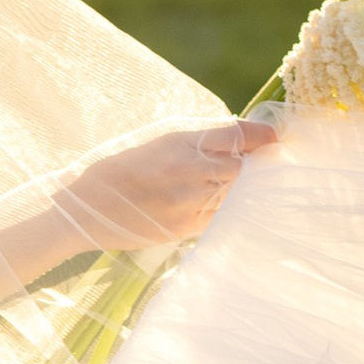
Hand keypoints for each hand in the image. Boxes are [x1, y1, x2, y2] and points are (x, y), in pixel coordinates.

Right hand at [58, 117, 277, 253]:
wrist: (86, 210)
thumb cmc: (119, 171)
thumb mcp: (157, 144)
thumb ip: (197, 143)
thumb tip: (239, 143)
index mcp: (179, 144)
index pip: (235, 136)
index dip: (261, 137)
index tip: (276, 138)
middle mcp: (188, 171)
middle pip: (242, 167)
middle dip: (258, 165)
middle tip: (270, 163)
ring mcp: (188, 203)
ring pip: (234, 194)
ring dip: (245, 189)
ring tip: (252, 186)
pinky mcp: (184, 227)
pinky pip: (219, 216)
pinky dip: (228, 209)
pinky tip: (229, 205)